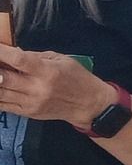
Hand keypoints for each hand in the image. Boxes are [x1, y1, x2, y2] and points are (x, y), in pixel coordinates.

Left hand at [0, 43, 115, 130]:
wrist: (88, 104)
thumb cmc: (77, 78)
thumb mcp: (62, 60)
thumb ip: (35, 56)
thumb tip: (12, 53)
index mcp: (47, 71)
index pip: (19, 60)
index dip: (2, 52)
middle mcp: (37, 88)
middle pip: (3, 78)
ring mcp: (30, 102)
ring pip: (0, 93)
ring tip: (0, 74)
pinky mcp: (27, 112)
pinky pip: (2, 105)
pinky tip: (1, 87)